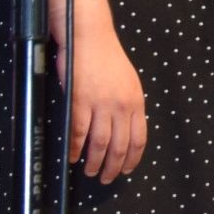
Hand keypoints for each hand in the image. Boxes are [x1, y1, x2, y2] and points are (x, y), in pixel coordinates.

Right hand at [61, 26, 146, 182]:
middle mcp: (121, 105)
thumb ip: (127, 104)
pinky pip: (79, 132)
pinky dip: (76, 148)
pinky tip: (73, 156)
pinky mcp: (79, 101)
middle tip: (107, 178)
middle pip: (120, 145)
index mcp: (136, 100)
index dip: (132, 157)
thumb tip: (123, 128)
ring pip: (100, 143)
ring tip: (91, 171)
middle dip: (114, 166)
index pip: (139, 137)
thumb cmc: (106, 58)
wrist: (90, 36)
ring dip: (95, 161)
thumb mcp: (128, 82)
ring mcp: (100, 104)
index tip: (127, 169)